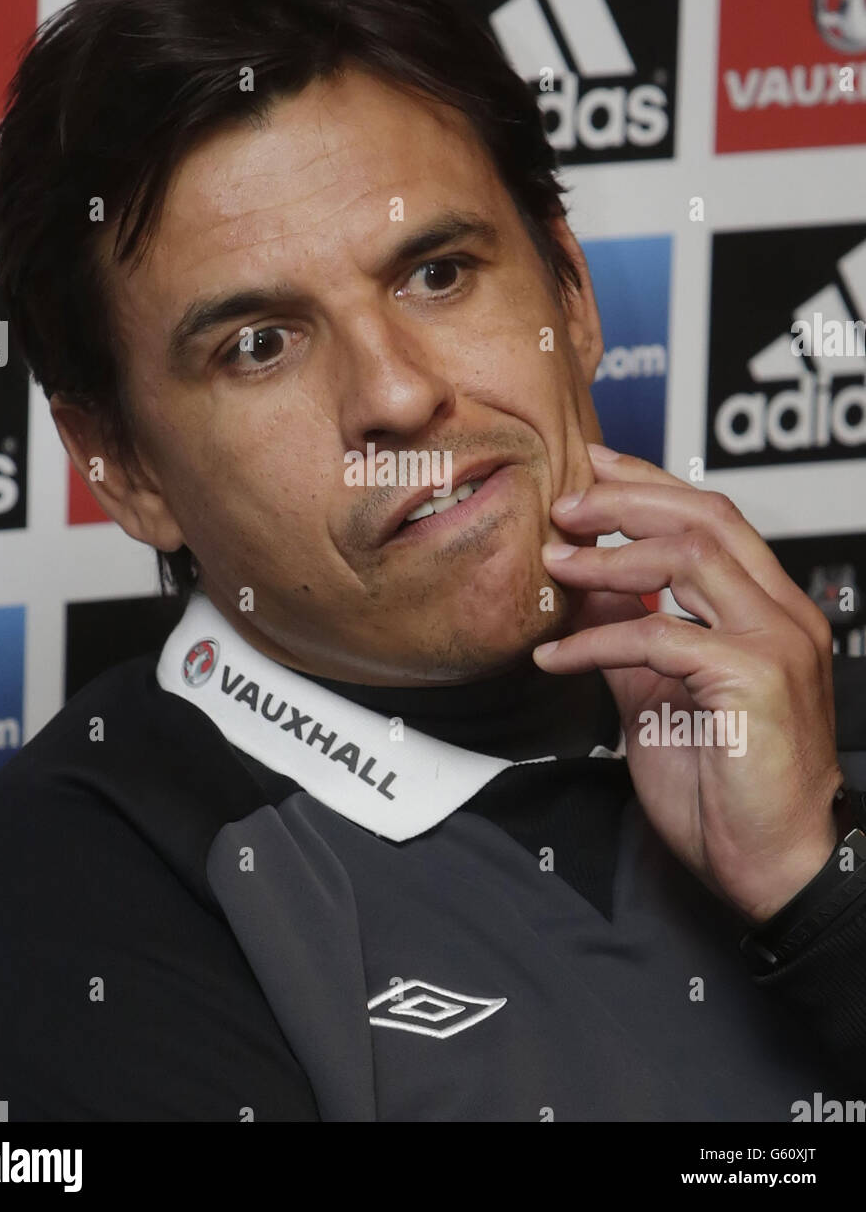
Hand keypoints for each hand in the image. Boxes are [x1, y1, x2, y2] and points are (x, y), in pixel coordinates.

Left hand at [534, 442, 841, 924]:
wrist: (773, 868)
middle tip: (566, 505)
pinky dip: (599, 640)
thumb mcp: (659, 699)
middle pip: (706, 517)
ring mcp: (775, 643)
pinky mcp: (754, 679)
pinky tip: (558, 657)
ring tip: (555, 563)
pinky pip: (660, 636)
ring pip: (690, 557)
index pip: (714, 518)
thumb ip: (631, 640)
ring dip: (610, 556)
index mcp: (768, 612)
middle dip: (628, 499)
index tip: (595, 468)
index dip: (651, 484)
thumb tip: (590, 592)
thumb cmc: (726, 790)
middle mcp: (782, 615)